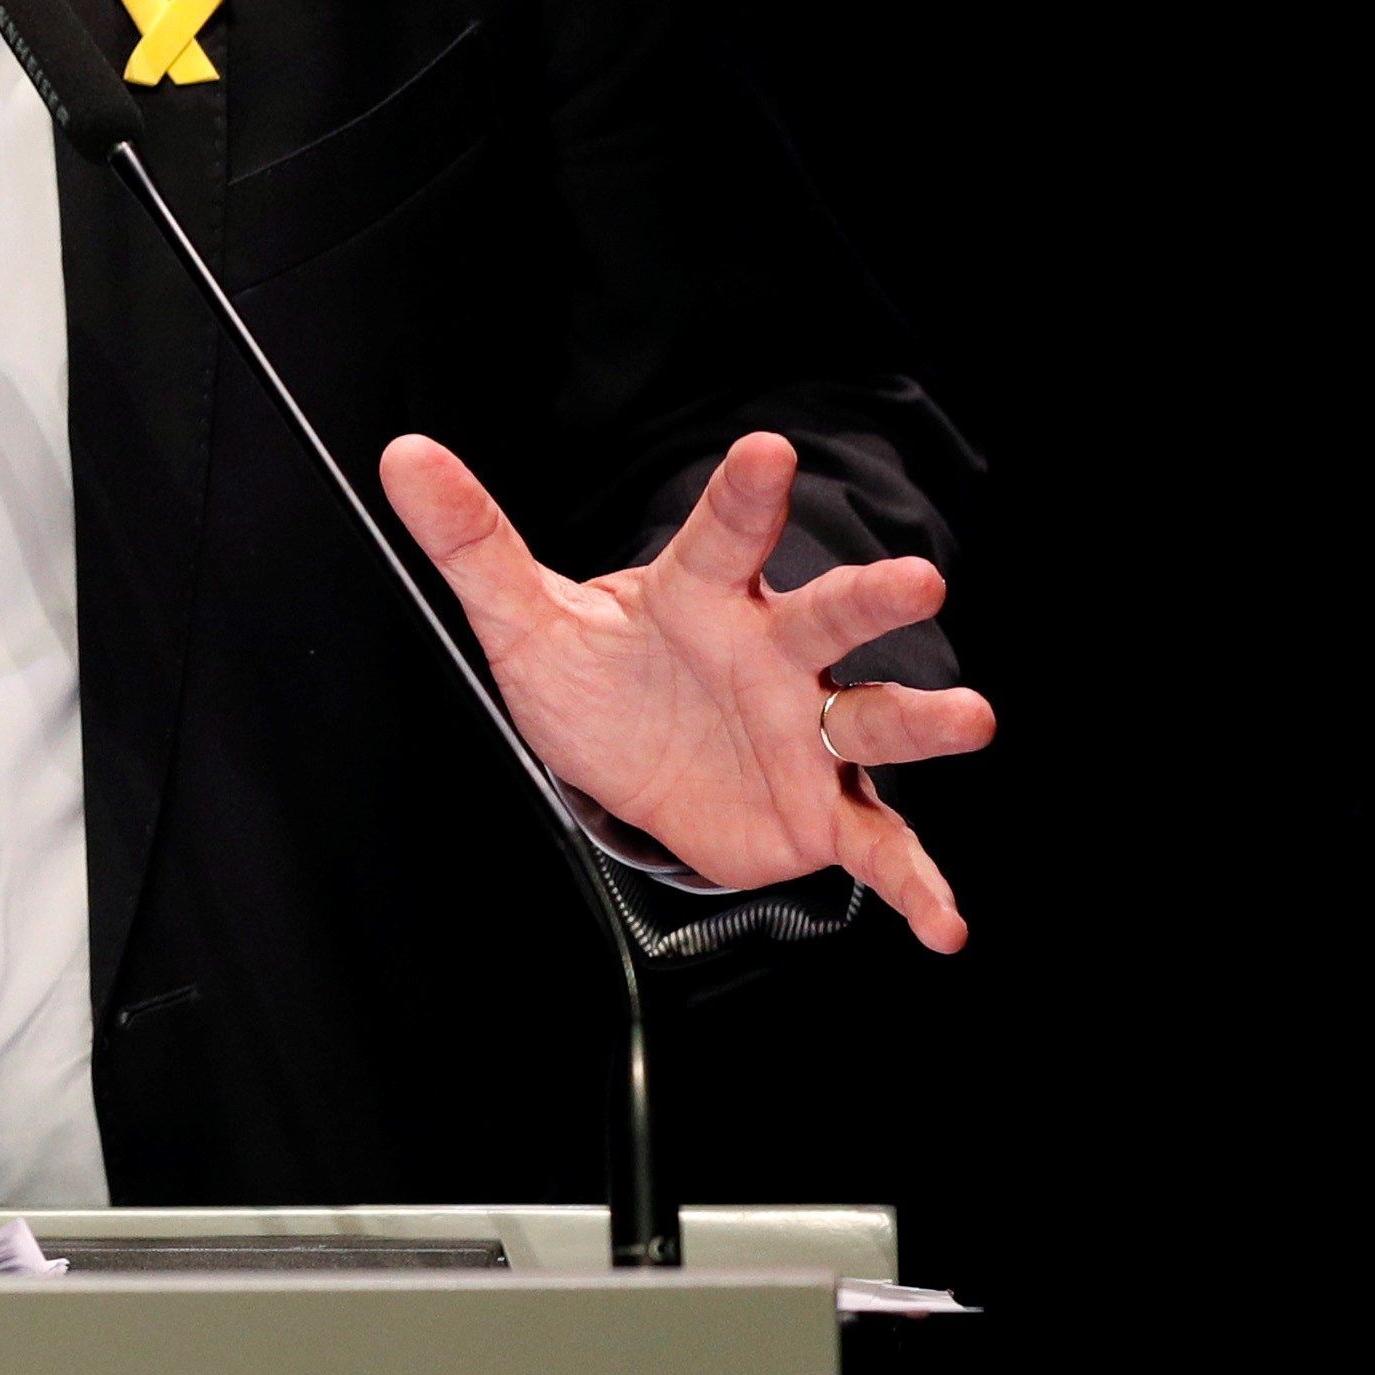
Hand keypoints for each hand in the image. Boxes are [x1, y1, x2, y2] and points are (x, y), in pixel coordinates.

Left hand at [379, 429, 993, 949]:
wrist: (635, 767)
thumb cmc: (602, 678)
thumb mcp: (525, 618)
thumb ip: (473, 540)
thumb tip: (405, 456)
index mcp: (704, 598)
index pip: (723, 539)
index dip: (744, 497)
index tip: (766, 452)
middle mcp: (773, 655)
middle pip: (828, 618)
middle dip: (872, 599)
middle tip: (917, 579)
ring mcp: (808, 732)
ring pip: (872, 719)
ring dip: (921, 720)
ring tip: (969, 717)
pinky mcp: (824, 810)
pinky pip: (879, 846)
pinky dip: (914, 883)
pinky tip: (945, 922)